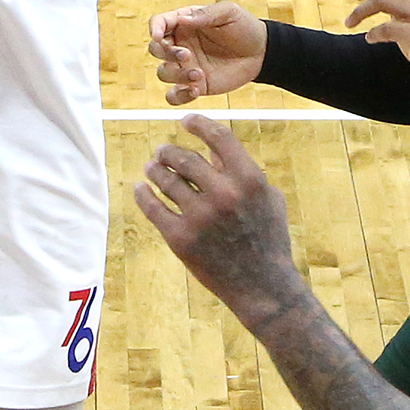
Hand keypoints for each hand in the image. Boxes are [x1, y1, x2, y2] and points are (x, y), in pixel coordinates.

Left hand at [132, 116, 296, 313]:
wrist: (263, 287)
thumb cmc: (269, 239)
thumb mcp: (269, 199)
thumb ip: (245, 171)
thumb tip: (213, 148)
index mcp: (249, 180)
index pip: (218, 137)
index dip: (198, 124)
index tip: (185, 122)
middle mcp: (223, 194)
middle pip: (185, 157)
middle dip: (169, 150)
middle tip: (162, 151)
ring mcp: (200, 217)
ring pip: (165, 180)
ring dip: (154, 169)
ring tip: (151, 167)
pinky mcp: (181, 239)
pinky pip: (152, 208)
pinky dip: (142, 195)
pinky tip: (140, 189)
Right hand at [145, 2, 266, 103]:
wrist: (262, 53)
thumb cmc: (244, 27)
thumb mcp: (228, 12)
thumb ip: (205, 14)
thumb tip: (182, 19)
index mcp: (184, 23)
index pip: (159, 23)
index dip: (154, 29)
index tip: (158, 36)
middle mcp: (181, 44)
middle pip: (156, 50)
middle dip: (166, 53)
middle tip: (186, 55)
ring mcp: (186, 67)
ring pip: (163, 73)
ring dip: (176, 75)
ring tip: (198, 75)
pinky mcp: (195, 86)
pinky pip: (174, 96)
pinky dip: (179, 96)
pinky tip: (194, 91)